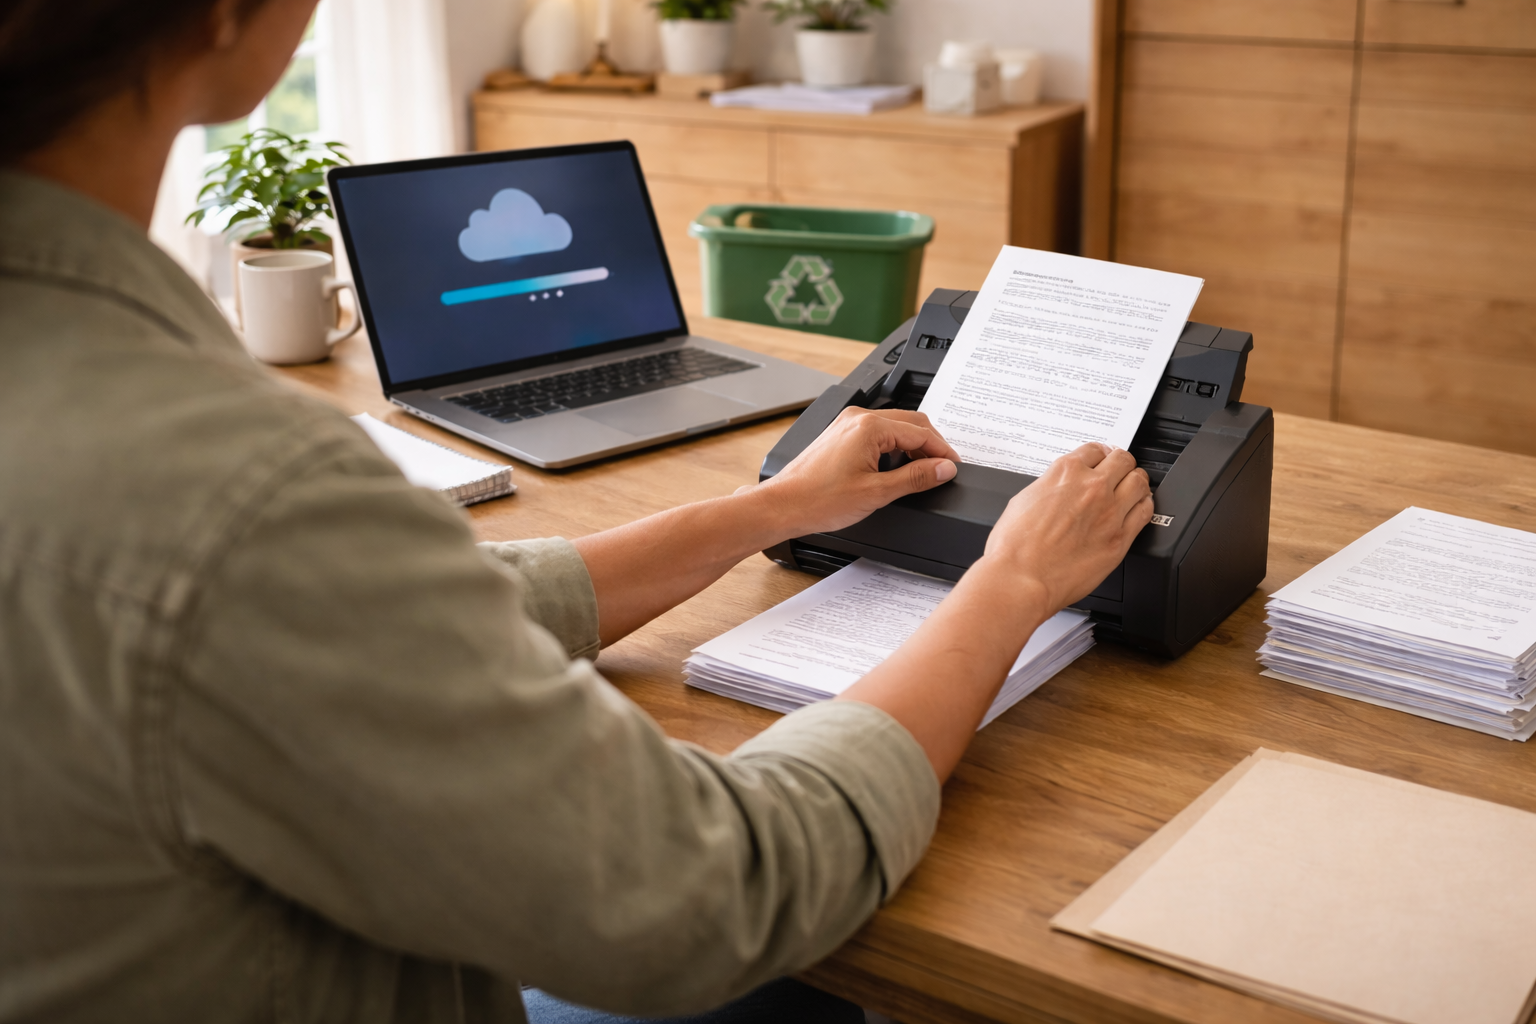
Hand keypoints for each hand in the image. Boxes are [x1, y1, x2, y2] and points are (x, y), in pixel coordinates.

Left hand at [747, 408, 960, 537]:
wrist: (784, 505)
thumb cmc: (818, 500)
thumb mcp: (877, 492)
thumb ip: (915, 477)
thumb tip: (943, 469)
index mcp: (869, 426)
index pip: (920, 432)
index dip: (942, 451)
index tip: (953, 467)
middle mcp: (857, 418)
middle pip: (910, 423)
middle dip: (930, 445)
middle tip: (942, 469)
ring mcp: (847, 424)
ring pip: (894, 427)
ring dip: (911, 446)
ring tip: (921, 472)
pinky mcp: (840, 434)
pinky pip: (877, 432)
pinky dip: (893, 447)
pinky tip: (896, 468)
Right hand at [980, 442, 1153, 611]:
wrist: (1022, 577)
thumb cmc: (1015, 546)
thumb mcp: (1024, 499)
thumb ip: (1049, 487)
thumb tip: (1059, 490)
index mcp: (1065, 473)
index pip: (1095, 449)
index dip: (1099, 454)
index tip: (1100, 460)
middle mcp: (1092, 487)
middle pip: (1123, 460)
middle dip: (1121, 463)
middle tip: (1118, 470)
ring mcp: (1110, 511)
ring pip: (1139, 481)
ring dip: (1136, 481)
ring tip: (1132, 487)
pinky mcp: (1120, 537)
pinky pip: (1145, 511)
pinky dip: (1144, 505)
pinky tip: (1138, 508)